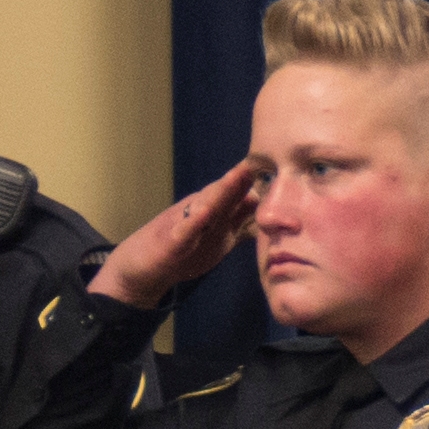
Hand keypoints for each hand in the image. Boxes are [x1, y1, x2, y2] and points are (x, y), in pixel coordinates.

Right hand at [89, 158, 259, 306]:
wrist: (140, 270)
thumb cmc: (183, 251)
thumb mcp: (219, 238)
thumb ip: (241, 225)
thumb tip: (269, 217)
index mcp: (218, 214)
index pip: (243, 195)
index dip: (263, 184)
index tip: (288, 169)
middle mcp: (203, 212)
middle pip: (228, 191)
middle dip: (247, 176)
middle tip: (269, 158)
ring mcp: (186, 224)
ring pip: (207, 203)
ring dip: (224, 189)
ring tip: (239, 174)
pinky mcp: (171, 242)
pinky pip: (184, 230)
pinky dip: (193, 221)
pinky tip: (204, 212)